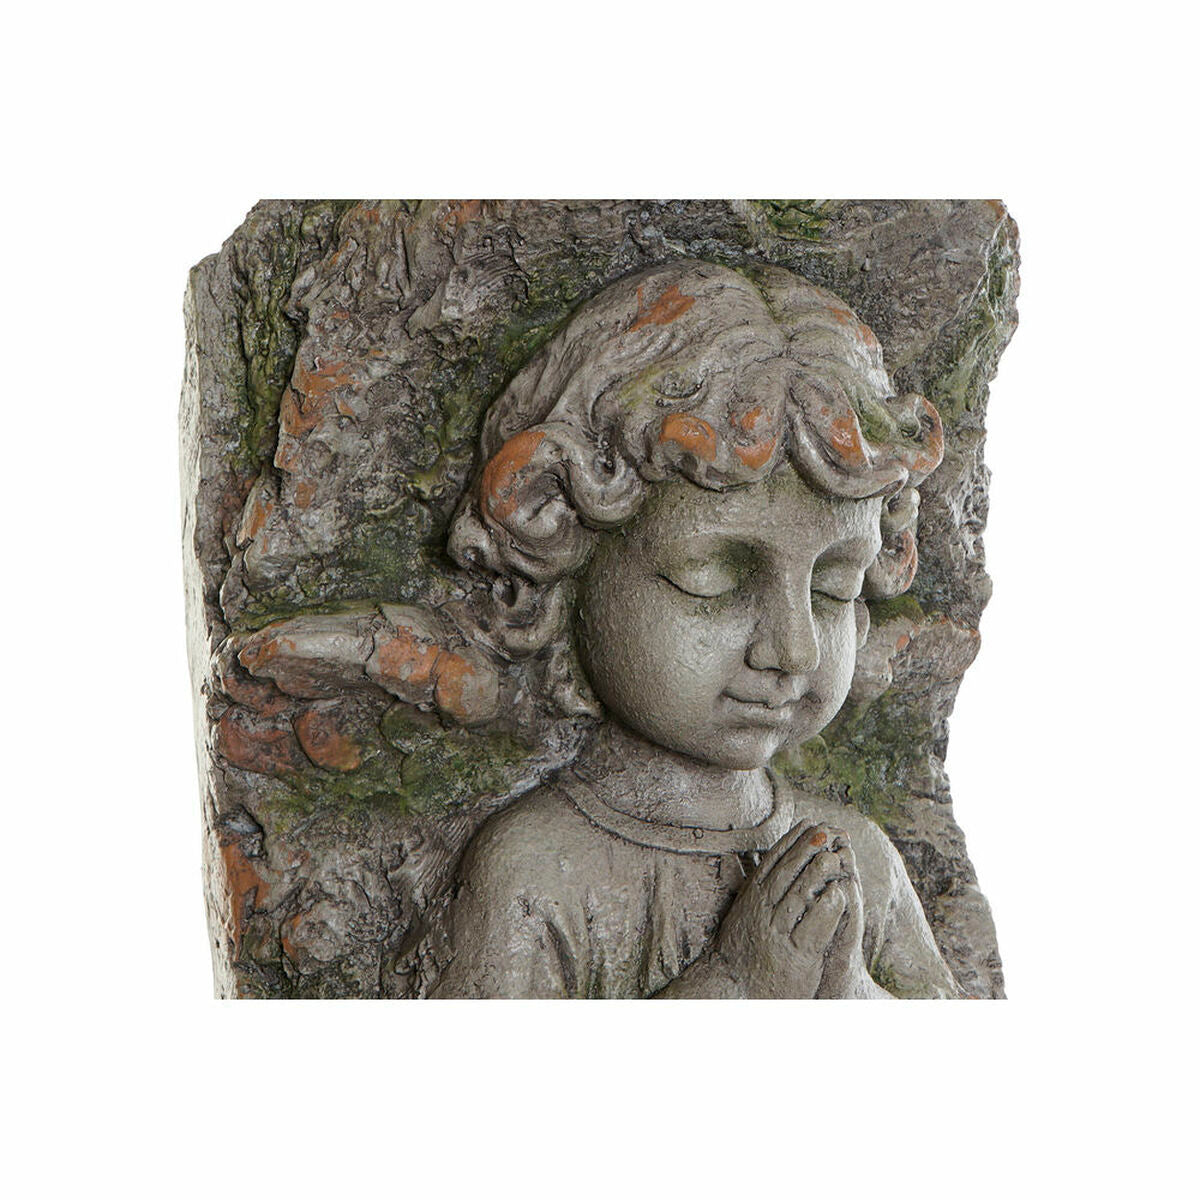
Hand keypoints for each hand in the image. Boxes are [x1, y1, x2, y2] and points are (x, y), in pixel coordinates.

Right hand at [713, 822, 865, 997]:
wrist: (732, 989)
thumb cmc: (743, 950)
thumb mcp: (745, 912)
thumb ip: (757, 889)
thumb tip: (760, 860)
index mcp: (753, 897)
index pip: (774, 861)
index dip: (792, 840)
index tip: (809, 823)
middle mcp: (764, 911)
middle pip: (787, 872)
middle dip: (807, 848)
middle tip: (826, 830)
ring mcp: (779, 932)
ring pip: (800, 895)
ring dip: (818, 874)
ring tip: (836, 857)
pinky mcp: (797, 955)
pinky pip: (813, 928)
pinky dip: (826, 909)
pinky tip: (839, 895)